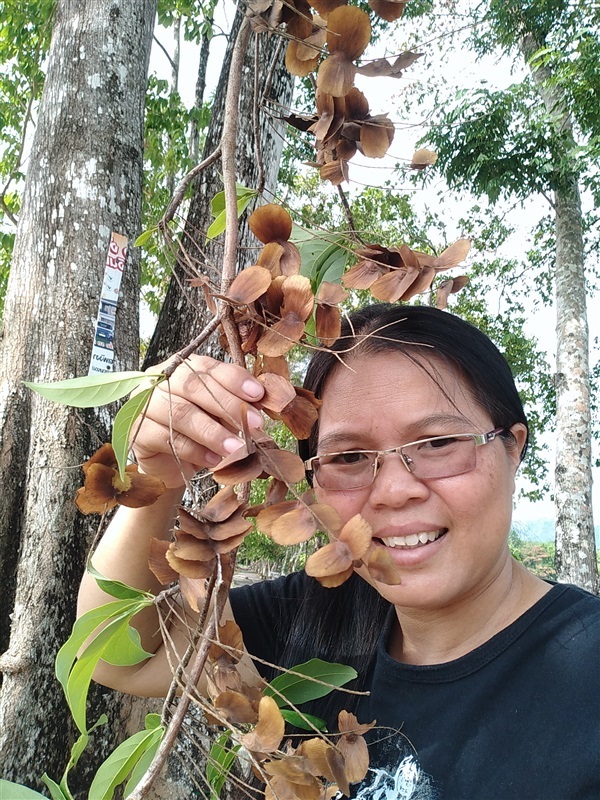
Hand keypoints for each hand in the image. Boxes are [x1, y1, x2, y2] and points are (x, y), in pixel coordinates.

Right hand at [132, 355, 264, 487]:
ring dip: (213, 432)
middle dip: (228, 405)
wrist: (171, 464)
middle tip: (254, 425)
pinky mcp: (137, 431)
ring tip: (236, 448)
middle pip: (194, 386)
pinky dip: (195, 450)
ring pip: (181, 413)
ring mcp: (144, 403)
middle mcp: (159, 379)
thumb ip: (235, 403)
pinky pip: (168, 438)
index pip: (207, 366)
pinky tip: (213, 459)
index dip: (233, 379)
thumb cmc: (199, 432)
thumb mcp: (220, 414)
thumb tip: (261, 400)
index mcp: (182, 367)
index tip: (257, 394)